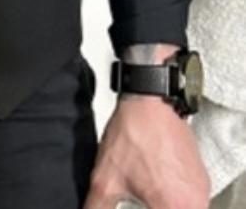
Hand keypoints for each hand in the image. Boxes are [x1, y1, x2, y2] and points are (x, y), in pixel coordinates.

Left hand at [84, 96, 208, 208]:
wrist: (150, 101)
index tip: (137, 206)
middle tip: (140, 200)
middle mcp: (196, 203)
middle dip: (154, 207)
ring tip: (147, 192)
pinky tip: (156, 185)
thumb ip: (97, 207)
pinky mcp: (202, 179)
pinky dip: (175, 199)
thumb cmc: (133, 134)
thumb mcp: (105, 178)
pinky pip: (191, 200)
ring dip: (166, 205)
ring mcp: (202, 191)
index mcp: (174, 208)